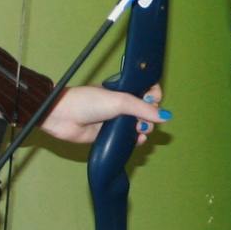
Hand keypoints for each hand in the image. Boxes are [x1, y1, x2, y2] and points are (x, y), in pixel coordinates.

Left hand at [40, 84, 164, 145]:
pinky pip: (128, 138)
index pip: (147, 90)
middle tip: (142, 120)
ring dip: (145, 128)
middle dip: (150, 115)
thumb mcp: (119, 101)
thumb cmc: (89, 101)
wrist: (63, 116)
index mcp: (124, 88)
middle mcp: (121, 103)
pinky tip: (138, 140)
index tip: (153, 100)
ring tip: (139, 131)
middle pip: (146, 109)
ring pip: (139, 124)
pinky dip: (136, 139)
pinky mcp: (110, 134)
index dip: (154, 95)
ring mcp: (116, 119)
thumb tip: (166, 116)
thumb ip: (143, 108)